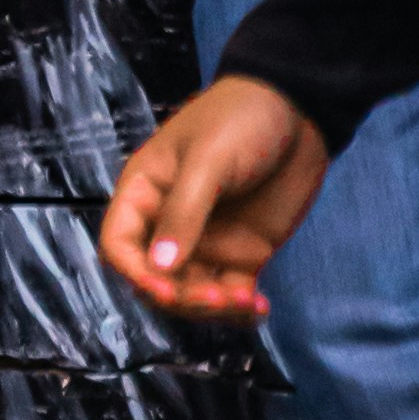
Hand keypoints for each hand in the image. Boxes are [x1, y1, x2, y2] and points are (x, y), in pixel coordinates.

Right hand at [102, 70, 328, 328]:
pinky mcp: (243, 253)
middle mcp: (170, 223)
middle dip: (182, 297)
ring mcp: (207, 241)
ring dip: (213, 308)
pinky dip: (240, 309)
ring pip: (192, 293)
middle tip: (219, 298)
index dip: (135, 273)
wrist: (298, 110)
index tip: (166, 289)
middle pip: (156, 279)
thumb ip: (184, 213)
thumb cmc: (240, 120)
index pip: (119, 244)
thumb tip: (159, 268)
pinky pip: (230, 293)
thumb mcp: (208, 160)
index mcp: (146, 192)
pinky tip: (259, 307)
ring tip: (248, 300)